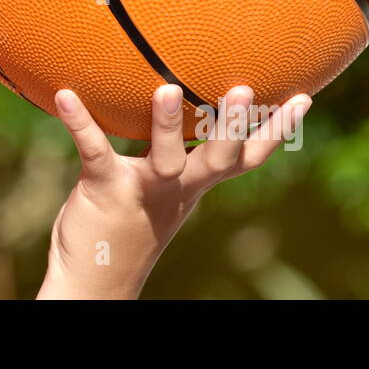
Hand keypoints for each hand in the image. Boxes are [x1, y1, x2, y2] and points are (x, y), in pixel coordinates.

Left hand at [36, 83, 312, 298]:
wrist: (94, 280)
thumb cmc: (125, 224)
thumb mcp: (156, 184)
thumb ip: (164, 147)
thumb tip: (169, 95)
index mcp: (193, 184)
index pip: (244, 157)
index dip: (275, 131)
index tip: (303, 97)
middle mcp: (176, 187)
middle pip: (217, 158)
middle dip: (232, 126)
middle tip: (243, 88)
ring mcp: (143, 189)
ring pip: (166, 158)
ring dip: (169, 125)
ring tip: (167, 90)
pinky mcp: (104, 189)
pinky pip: (94, 151)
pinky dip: (79, 122)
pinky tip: (66, 96)